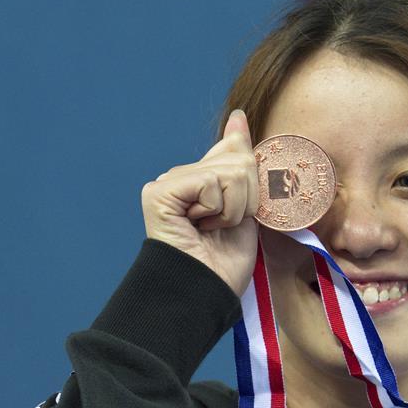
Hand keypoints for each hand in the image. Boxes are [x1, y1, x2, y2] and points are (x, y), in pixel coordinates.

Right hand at [142, 109, 258, 295]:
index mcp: (201, 180)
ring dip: (235, 209)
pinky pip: (212, 182)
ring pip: (232, 172)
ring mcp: (168, 183)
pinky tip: (200, 227)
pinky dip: (219, 210)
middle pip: (240, 160)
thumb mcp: (246, 207)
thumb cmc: (225, 261)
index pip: (233, 150)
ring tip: (213, 229)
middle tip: (225, 226)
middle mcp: (181, 177)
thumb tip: (237, 116)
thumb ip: (241, 164)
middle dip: (247, 199)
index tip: (240, 164)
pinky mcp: (160, 192)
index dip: (246, 164)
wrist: (207, 291)